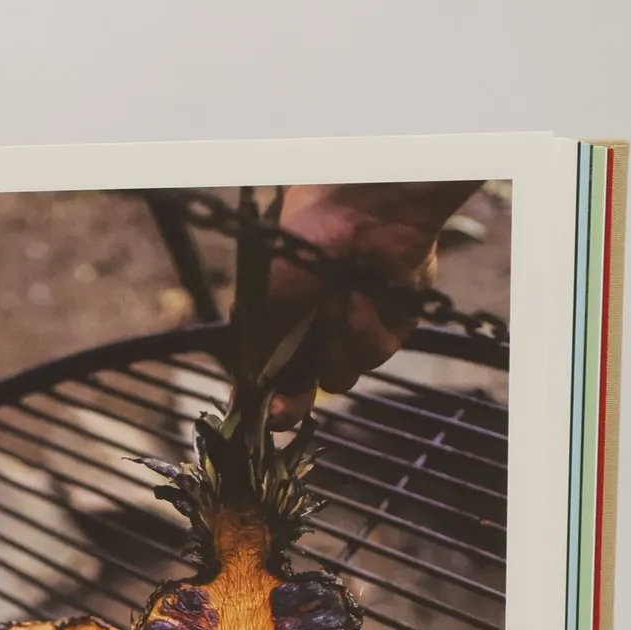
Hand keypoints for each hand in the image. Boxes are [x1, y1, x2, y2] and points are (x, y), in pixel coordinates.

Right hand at [262, 182, 480, 429]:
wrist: (362, 211)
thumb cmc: (300, 245)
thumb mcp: (265, 302)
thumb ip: (253, 353)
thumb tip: (238, 402)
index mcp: (281, 325)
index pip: (272, 378)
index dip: (268, 403)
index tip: (265, 418)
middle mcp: (316, 332)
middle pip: (306, 390)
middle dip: (295, 400)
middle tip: (286, 408)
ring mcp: (354, 330)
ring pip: (342, 374)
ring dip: (336, 342)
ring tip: (337, 300)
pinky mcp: (392, 326)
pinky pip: (376, 353)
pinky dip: (367, 327)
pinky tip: (365, 296)